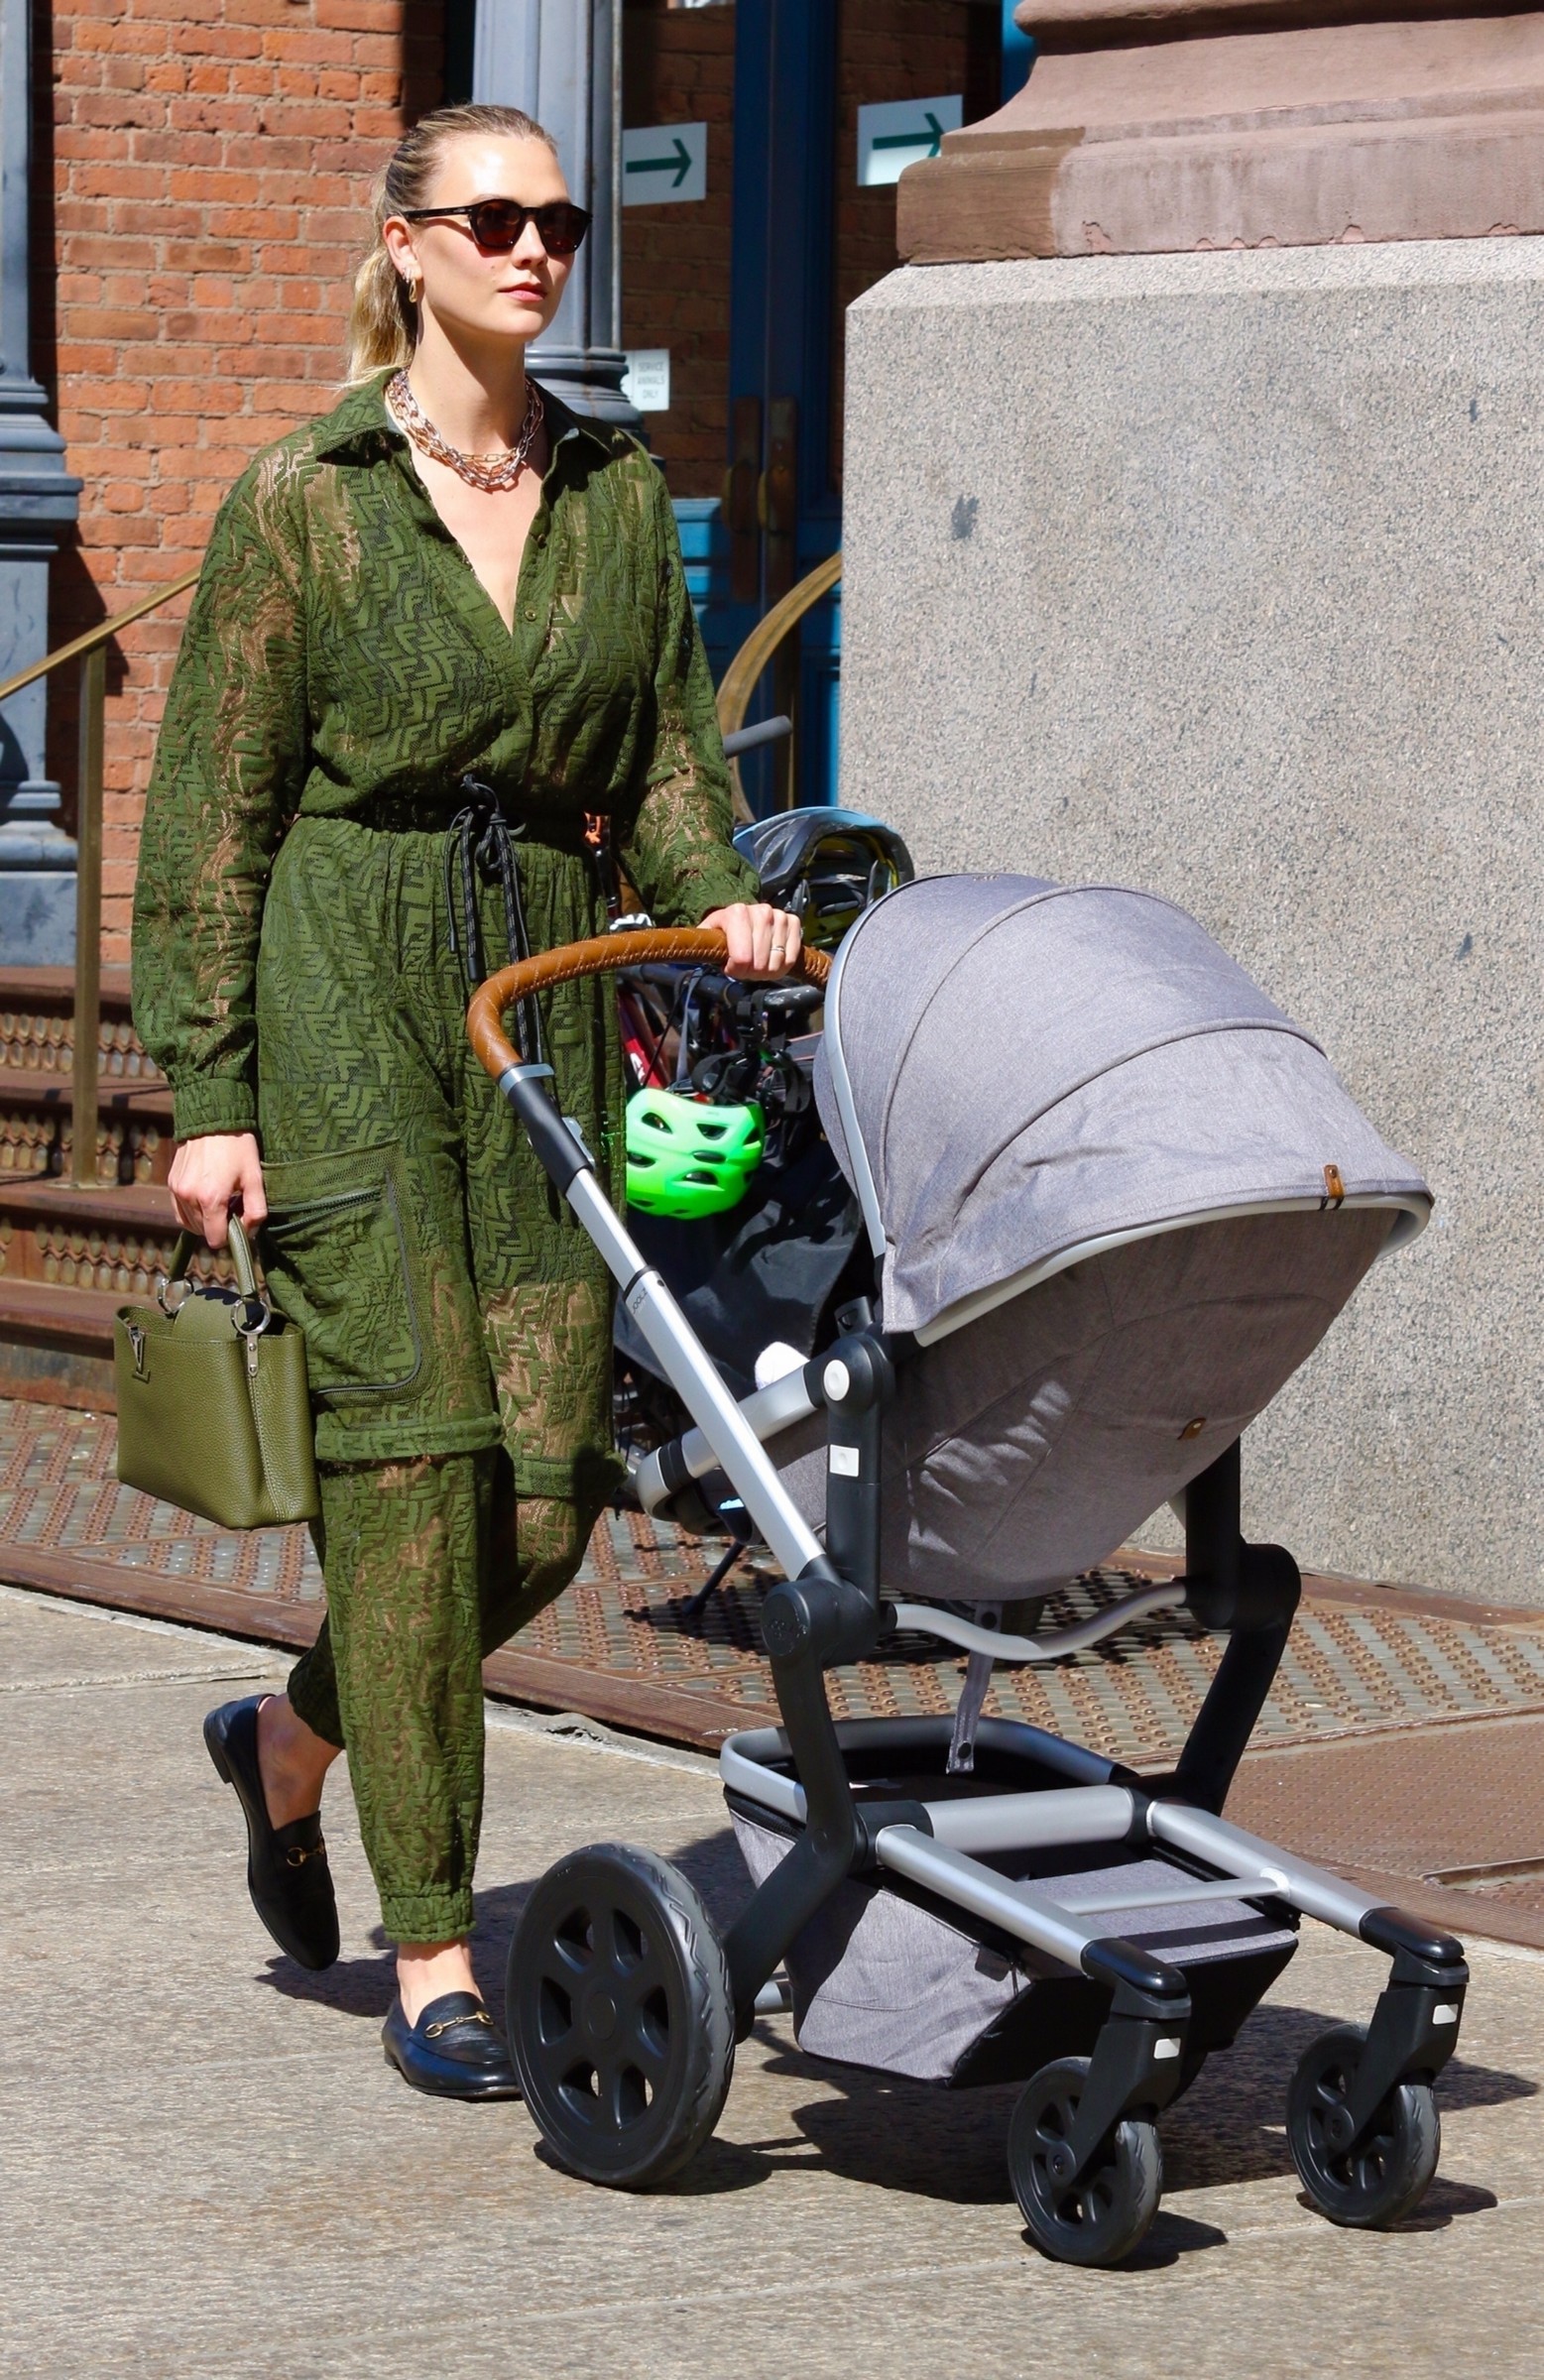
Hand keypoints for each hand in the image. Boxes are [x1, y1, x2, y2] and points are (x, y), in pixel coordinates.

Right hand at [167, 1132, 266, 1249]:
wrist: (213, 1119)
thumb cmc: (238, 1147)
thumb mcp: (255, 1178)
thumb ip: (256, 1211)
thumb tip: (249, 1233)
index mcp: (211, 1199)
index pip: (215, 1240)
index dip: (229, 1236)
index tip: (238, 1221)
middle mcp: (189, 1197)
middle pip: (202, 1232)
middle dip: (217, 1226)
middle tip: (232, 1206)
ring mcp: (177, 1190)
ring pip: (189, 1223)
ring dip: (204, 1220)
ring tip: (219, 1200)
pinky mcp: (171, 1183)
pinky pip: (179, 1210)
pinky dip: (191, 1211)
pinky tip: (205, 1197)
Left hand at [699, 902, 803, 980]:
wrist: (744, 918)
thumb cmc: (724, 932)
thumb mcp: (709, 935)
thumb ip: (701, 944)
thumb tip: (687, 951)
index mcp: (737, 912)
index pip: (742, 958)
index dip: (736, 970)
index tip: (731, 967)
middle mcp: (761, 911)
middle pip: (759, 964)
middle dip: (751, 972)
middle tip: (745, 967)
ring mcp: (779, 916)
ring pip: (776, 962)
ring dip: (766, 971)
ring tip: (757, 963)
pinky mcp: (793, 922)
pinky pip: (791, 957)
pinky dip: (782, 966)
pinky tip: (772, 960)